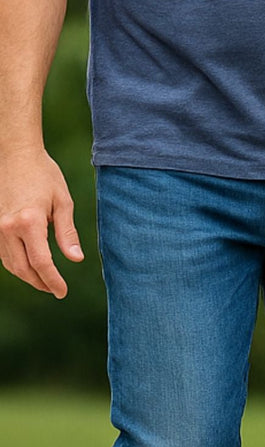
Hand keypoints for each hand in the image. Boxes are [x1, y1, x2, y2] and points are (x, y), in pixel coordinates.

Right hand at [0, 148, 82, 297]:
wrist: (14, 153)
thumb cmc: (43, 175)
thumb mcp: (63, 202)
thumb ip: (67, 233)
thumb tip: (76, 259)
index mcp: (28, 222)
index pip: (41, 263)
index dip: (53, 281)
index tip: (62, 292)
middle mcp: (7, 227)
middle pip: (23, 268)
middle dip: (40, 283)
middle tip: (55, 290)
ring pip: (9, 263)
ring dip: (27, 276)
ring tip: (44, 281)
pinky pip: (2, 252)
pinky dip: (15, 263)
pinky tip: (29, 266)